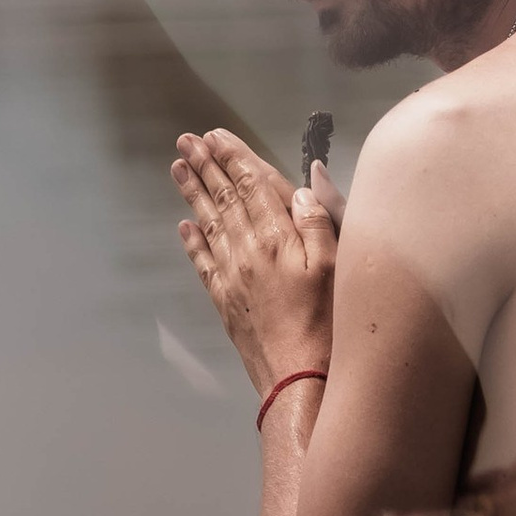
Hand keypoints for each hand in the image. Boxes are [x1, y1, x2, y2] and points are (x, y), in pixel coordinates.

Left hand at [172, 128, 335, 393]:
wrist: (299, 378)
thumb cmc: (328, 324)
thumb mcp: (337, 268)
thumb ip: (318, 223)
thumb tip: (302, 188)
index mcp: (277, 237)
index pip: (251, 186)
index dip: (234, 158)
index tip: (216, 136)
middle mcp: (247, 251)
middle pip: (224, 199)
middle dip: (206, 167)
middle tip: (188, 141)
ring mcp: (232, 276)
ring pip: (208, 224)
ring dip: (192, 193)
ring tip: (178, 168)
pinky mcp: (226, 301)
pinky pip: (203, 262)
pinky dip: (192, 241)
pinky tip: (184, 225)